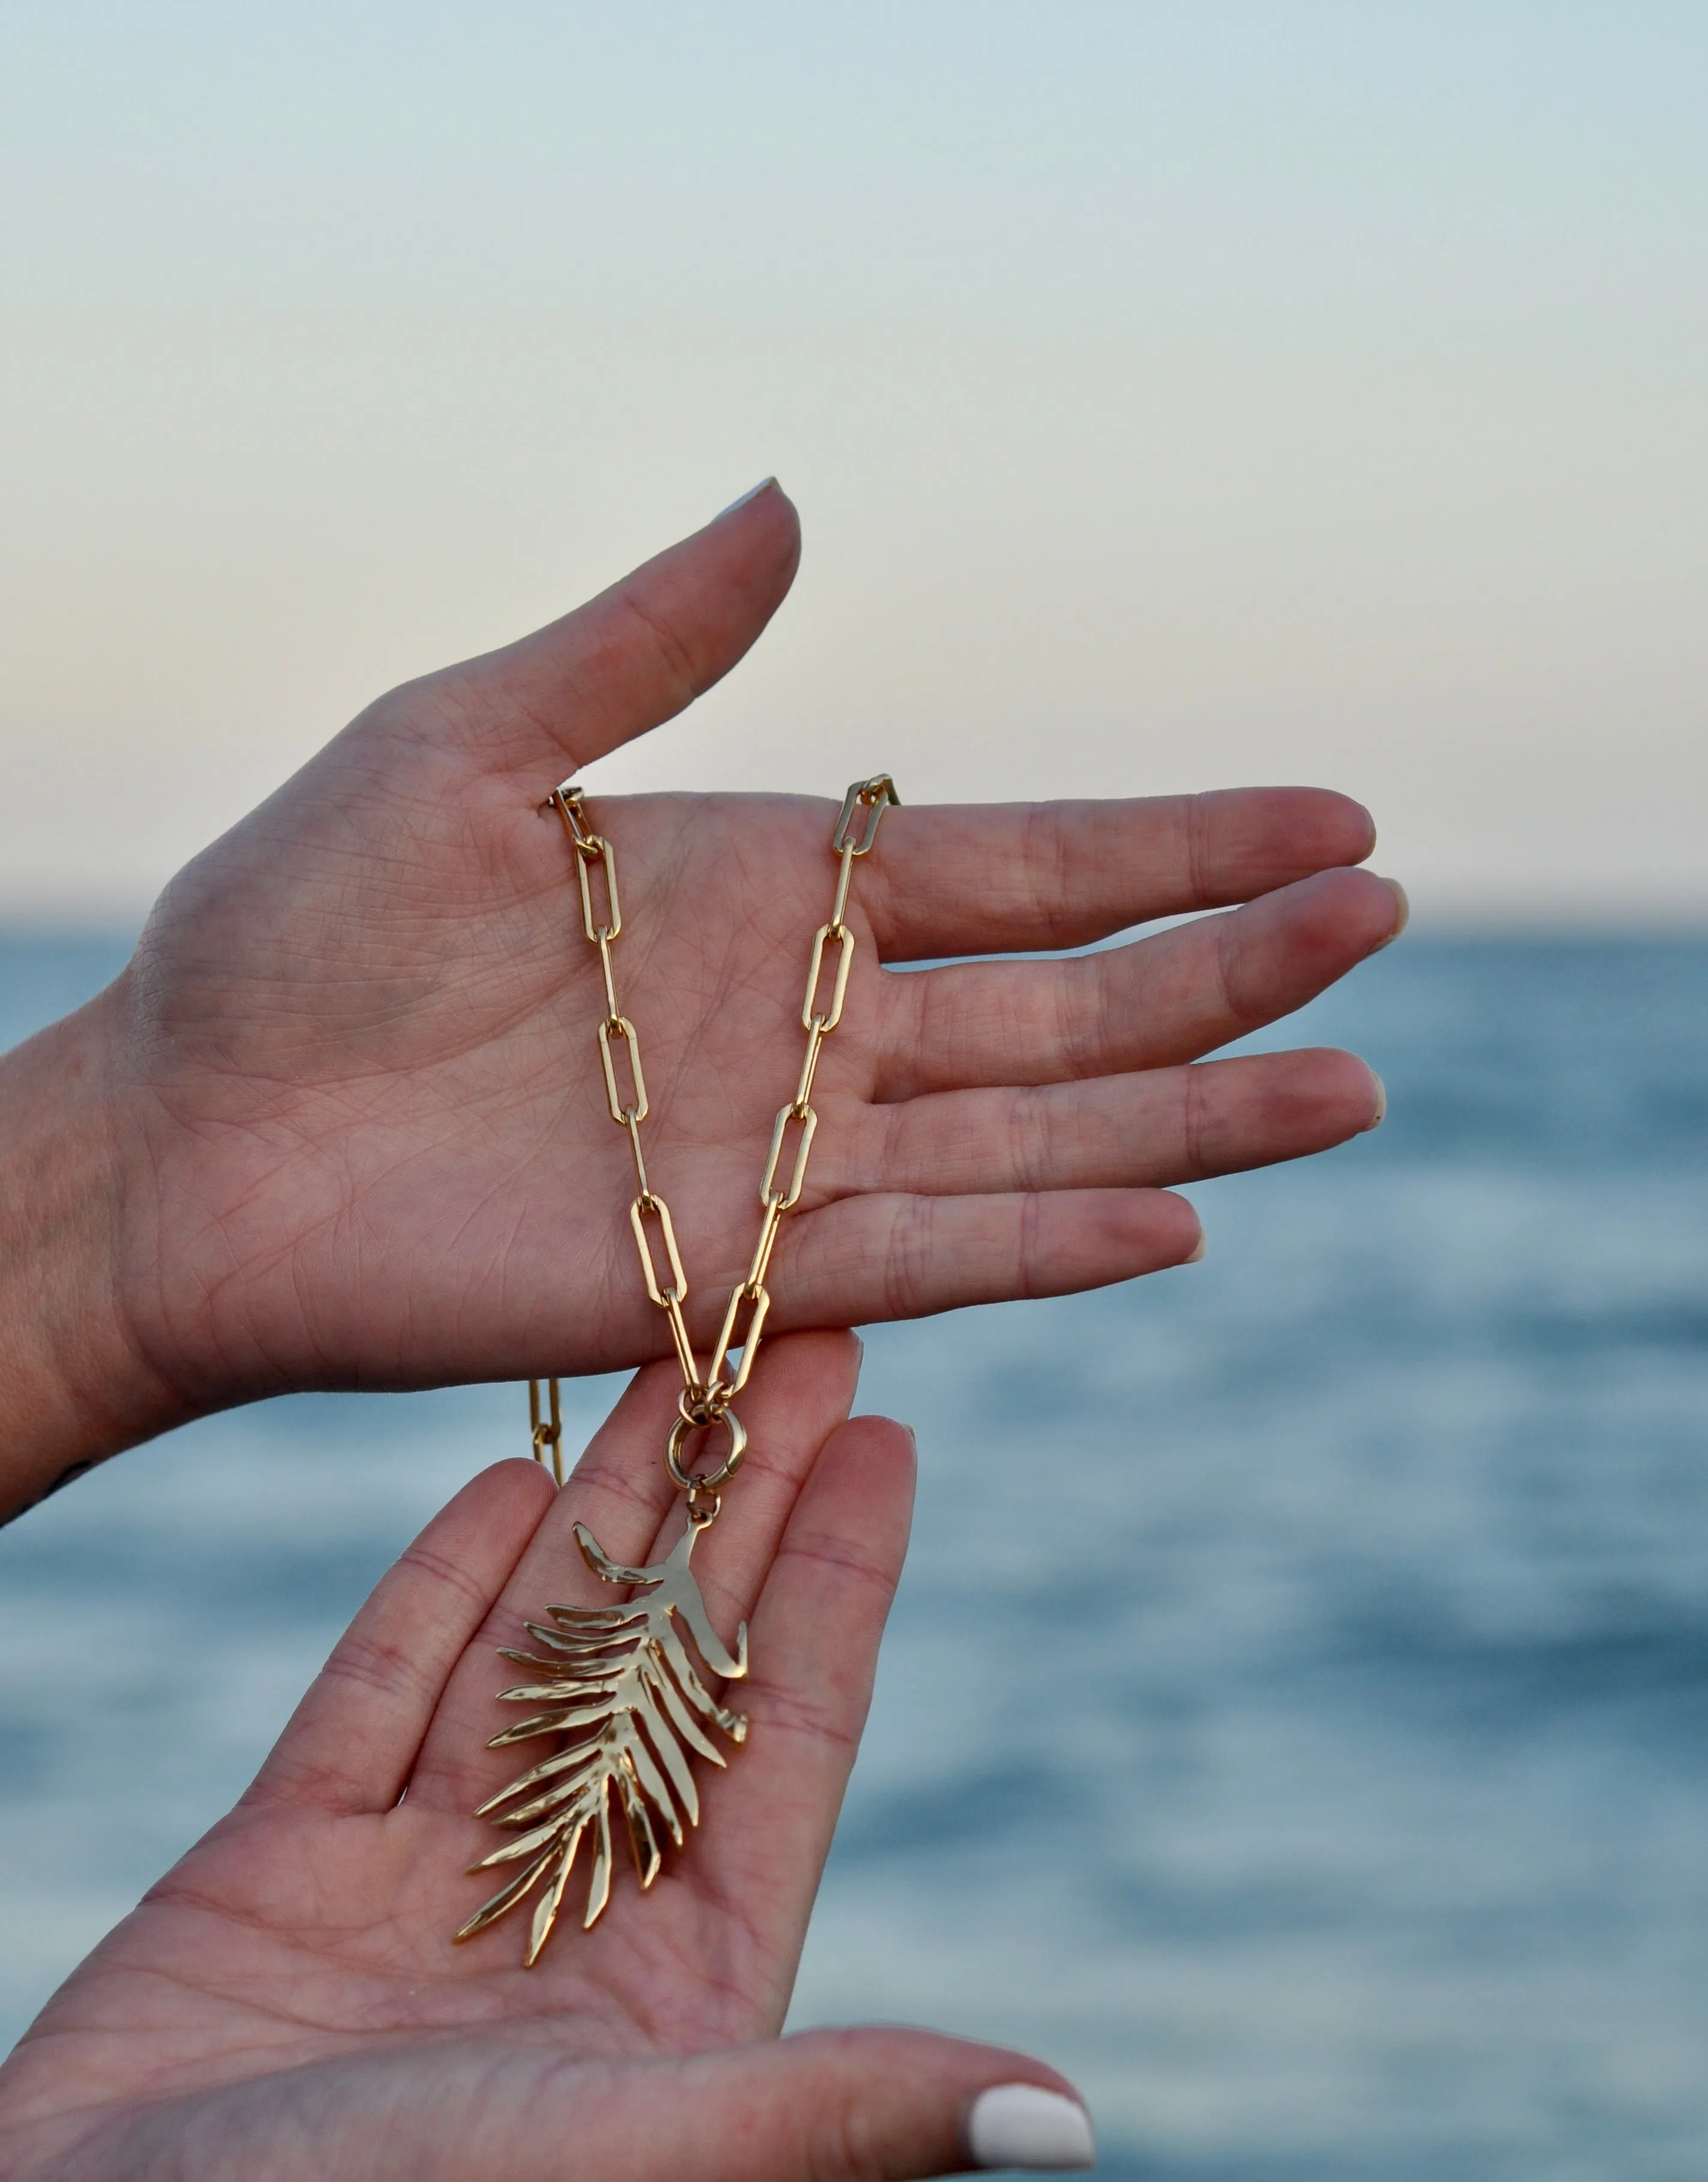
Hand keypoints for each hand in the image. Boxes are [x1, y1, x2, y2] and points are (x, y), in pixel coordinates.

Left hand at [0, 482, 1394, 1513]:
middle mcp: (808, 1031)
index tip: (1328, 820)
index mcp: (768, 891)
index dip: (1180, 846)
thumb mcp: (462, 740)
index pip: (1022, 865)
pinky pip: (925, 1255)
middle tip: (1385, 927)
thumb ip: (639, 642)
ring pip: (1037, 1139)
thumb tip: (792, 504)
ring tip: (1353, 1087)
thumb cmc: (291, 929)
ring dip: (1196, 1118)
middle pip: (1071, 1004)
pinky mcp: (728, 1278)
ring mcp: (782, 1160)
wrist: (185, 1136)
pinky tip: (1174, 1217)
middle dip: (1230, 969)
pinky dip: (1048, 1242)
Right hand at [0, 1335, 1084, 2181]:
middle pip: (676, 1659)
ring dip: (610, 1509)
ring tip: (672, 1363)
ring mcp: (426, 1874)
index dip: (841, 1580)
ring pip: (538, 1649)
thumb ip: (847, 2110)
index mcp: (673, 1979)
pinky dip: (443, 1584)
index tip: (891, 1434)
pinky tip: (507, 1479)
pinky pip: (386, 1684)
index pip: (787, 1732)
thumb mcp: (638, 2161)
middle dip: (743, 1500)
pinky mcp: (294, 1852)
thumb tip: (1071, 2117)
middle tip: (799, 1338)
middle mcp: (566, 1912)